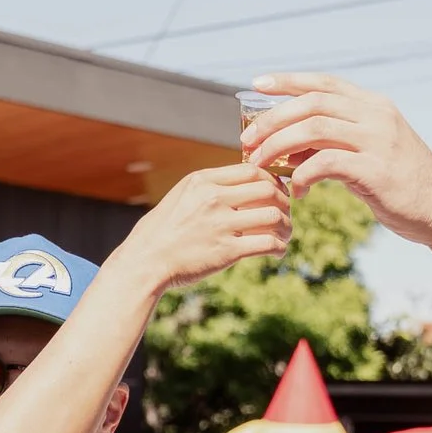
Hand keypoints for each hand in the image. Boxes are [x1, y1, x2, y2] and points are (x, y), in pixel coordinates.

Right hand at [108, 164, 289, 293]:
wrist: (145, 262)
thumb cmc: (161, 232)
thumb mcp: (180, 196)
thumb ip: (208, 188)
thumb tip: (240, 186)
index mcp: (203, 180)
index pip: (253, 171)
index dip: (272, 180)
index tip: (277, 192)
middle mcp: (214, 198)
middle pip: (269, 190)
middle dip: (284, 202)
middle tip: (286, 214)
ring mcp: (221, 224)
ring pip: (274, 216)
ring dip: (286, 226)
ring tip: (284, 234)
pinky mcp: (227, 251)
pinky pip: (268, 243)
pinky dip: (279, 246)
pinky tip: (277, 250)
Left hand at [244, 75, 431, 249]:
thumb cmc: (402, 186)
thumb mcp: (369, 154)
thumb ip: (335, 144)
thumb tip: (291, 149)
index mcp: (375, 106)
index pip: (324, 82)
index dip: (288, 81)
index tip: (257, 84)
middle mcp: (377, 116)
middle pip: (312, 103)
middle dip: (273, 119)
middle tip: (247, 140)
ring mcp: (378, 141)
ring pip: (314, 128)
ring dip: (279, 146)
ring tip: (260, 164)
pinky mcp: (376, 170)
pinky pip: (326, 164)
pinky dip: (302, 175)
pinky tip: (296, 191)